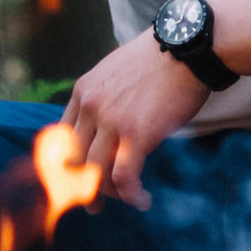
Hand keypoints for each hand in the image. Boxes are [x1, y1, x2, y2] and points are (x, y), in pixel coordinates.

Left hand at [59, 32, 207, 210]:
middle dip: (81, 187)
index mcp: (83, 92)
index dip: (69, 164)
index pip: (62, 138)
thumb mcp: (116, 71)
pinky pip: (124, 177)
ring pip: (96, 173)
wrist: (188, 48)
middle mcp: (91, 108)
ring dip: (107, 196)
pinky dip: (131, 195)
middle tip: (94, 202)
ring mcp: (112, 122)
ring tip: (124, 201)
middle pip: (73, 160)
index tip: (80, 177)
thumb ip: (104, 95)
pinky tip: (142, 200)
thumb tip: (105, 120)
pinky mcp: (138, 135)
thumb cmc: (160, 60)